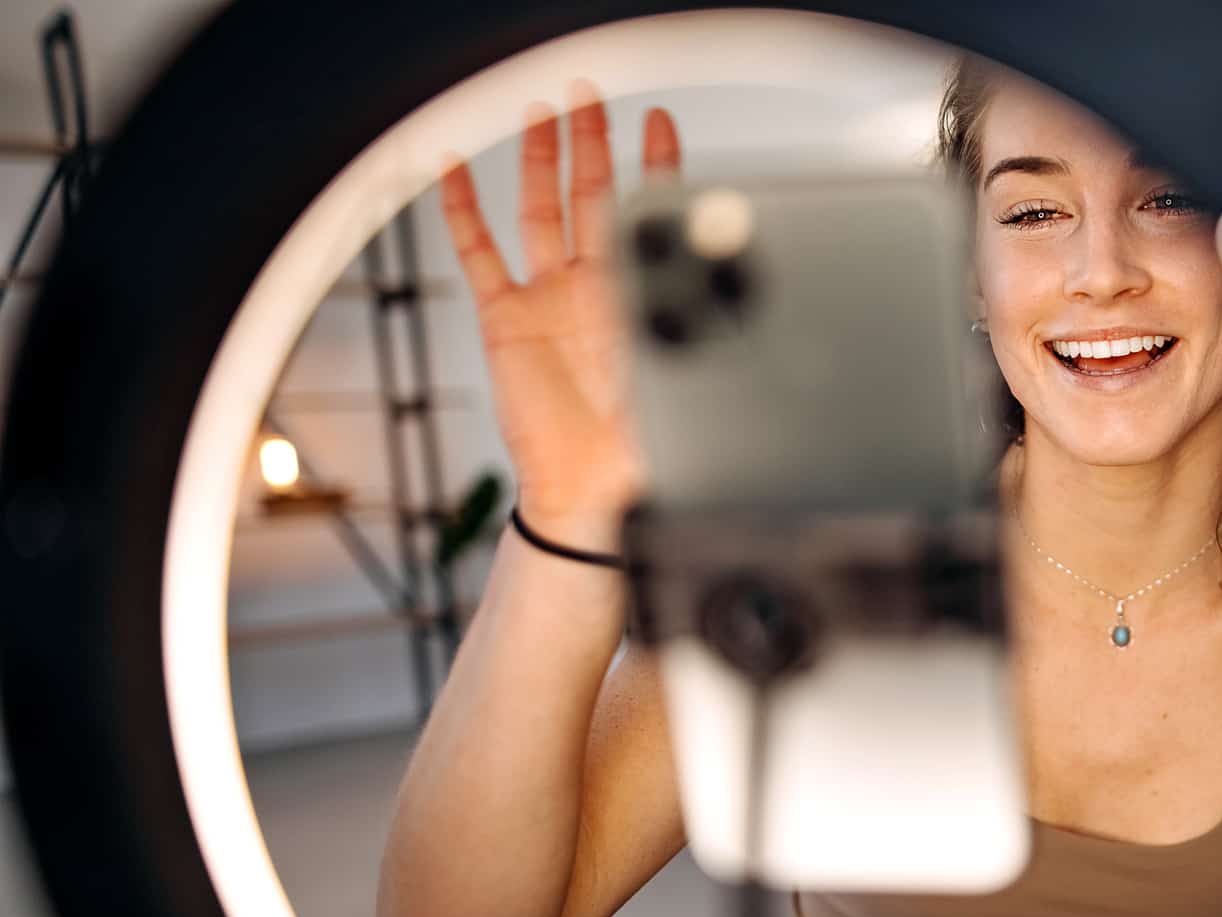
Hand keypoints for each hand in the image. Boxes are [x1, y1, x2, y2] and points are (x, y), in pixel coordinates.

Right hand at [438, 79, 680, 538]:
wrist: (594, 492)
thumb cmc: (643, 451)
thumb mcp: (688, 383)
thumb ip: (705, 336)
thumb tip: (744, 302)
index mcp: (642, 299)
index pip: (650, 216)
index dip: (655, 167)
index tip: (661, 124)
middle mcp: (594, 290)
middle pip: (592, 197)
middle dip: (594, 143)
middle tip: (593, 95)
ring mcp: (548, 300)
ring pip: (540, 211)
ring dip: (541, 160)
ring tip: (542, 111)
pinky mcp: (507, 320)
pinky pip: (479, 254)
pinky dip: (463, 210)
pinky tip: (454, 168)